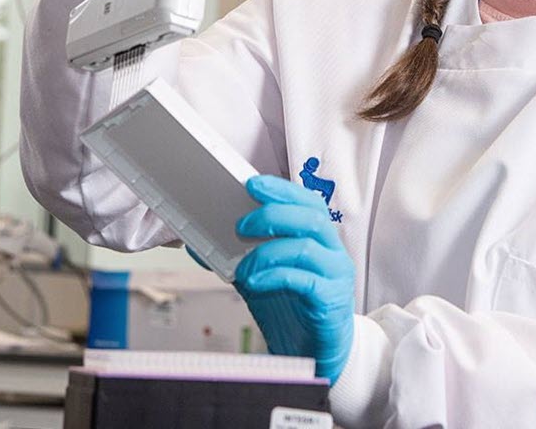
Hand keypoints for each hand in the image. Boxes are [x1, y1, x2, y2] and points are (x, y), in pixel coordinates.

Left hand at [233, 174, 355, 382]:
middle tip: (241, 225)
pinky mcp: (330, 299)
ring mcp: (335, 274)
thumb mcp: (262, 277)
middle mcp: (332, 251)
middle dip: (273, 213)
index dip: (281, 190)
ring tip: (244, 266)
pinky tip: (255, 282)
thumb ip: (239, 258)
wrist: (316, 351)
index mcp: (319, 238)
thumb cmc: (294, 309)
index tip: (252, 184)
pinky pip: (303, 280)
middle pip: (310, 216)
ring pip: (306, 245)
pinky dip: (274, 276)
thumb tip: (200, 245)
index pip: (307, 202)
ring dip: (267, 251)